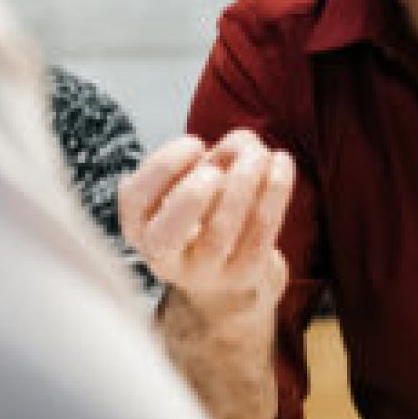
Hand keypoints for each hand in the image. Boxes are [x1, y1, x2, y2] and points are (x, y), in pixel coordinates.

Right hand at [120, 131, 293, 320]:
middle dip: (193, 193)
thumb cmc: (208, 210)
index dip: (164, 167)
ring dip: (242, 184)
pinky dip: (274, 192)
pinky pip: (260, 234)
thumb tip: (243, 145)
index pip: (135, 200)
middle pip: (167, 234)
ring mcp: (204, 273)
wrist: (230, 267)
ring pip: (219, 233)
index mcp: (140, 226)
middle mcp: (164, 257)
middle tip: (217, 169)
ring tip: (259, 154)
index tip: (196, 144)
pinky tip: (282, 162)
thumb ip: (213, 156)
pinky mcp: (243, 275)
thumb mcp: (196, 180)